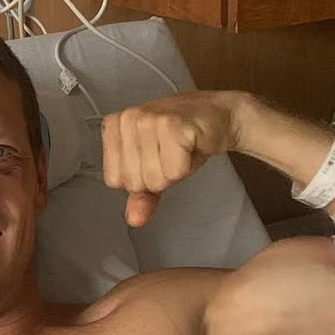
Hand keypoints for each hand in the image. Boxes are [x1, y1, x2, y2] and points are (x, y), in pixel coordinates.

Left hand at [101, 90, 253, 226]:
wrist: (220, 115)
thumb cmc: (185, 138)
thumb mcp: (155, 167)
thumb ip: (141, 195)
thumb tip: (134, 219)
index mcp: (114, 126)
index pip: (115, 180)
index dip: (142, 177)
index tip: (157, 157)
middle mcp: (128, 119)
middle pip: (135, 182)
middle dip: (160, 176)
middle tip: (172, 152)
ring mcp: (148, 119)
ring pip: (154, 179)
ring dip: (175, 170)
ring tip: (181, 148)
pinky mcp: (172, 125)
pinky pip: (174, 171)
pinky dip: (188, 165)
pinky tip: (191, 145)